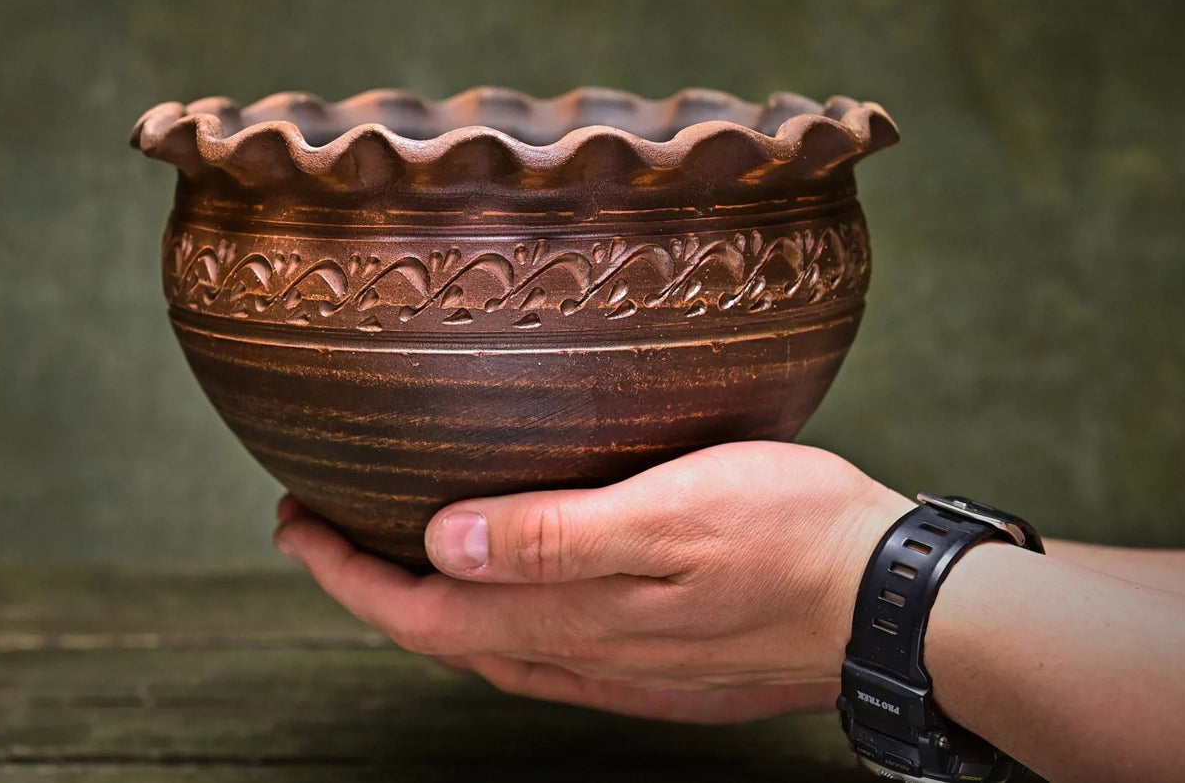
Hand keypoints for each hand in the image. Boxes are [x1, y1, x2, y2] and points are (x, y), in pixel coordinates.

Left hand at [273, 441, 909, 723]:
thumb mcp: (672, 512)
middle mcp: (584, 658)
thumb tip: (441, 541)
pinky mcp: (661, 668)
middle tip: (321, 524)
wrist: (890, 602)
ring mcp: (623, 671)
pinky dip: (495, 621)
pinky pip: (545, 654)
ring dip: (429, 605)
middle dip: (369, 585)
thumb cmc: (790, 534)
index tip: (294, 521)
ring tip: (395, 553)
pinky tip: (506, 592)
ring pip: (492, 650)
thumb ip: (555, 536)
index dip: (346, 574)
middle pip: (444, 637)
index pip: (421, 613)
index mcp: (571, 620)